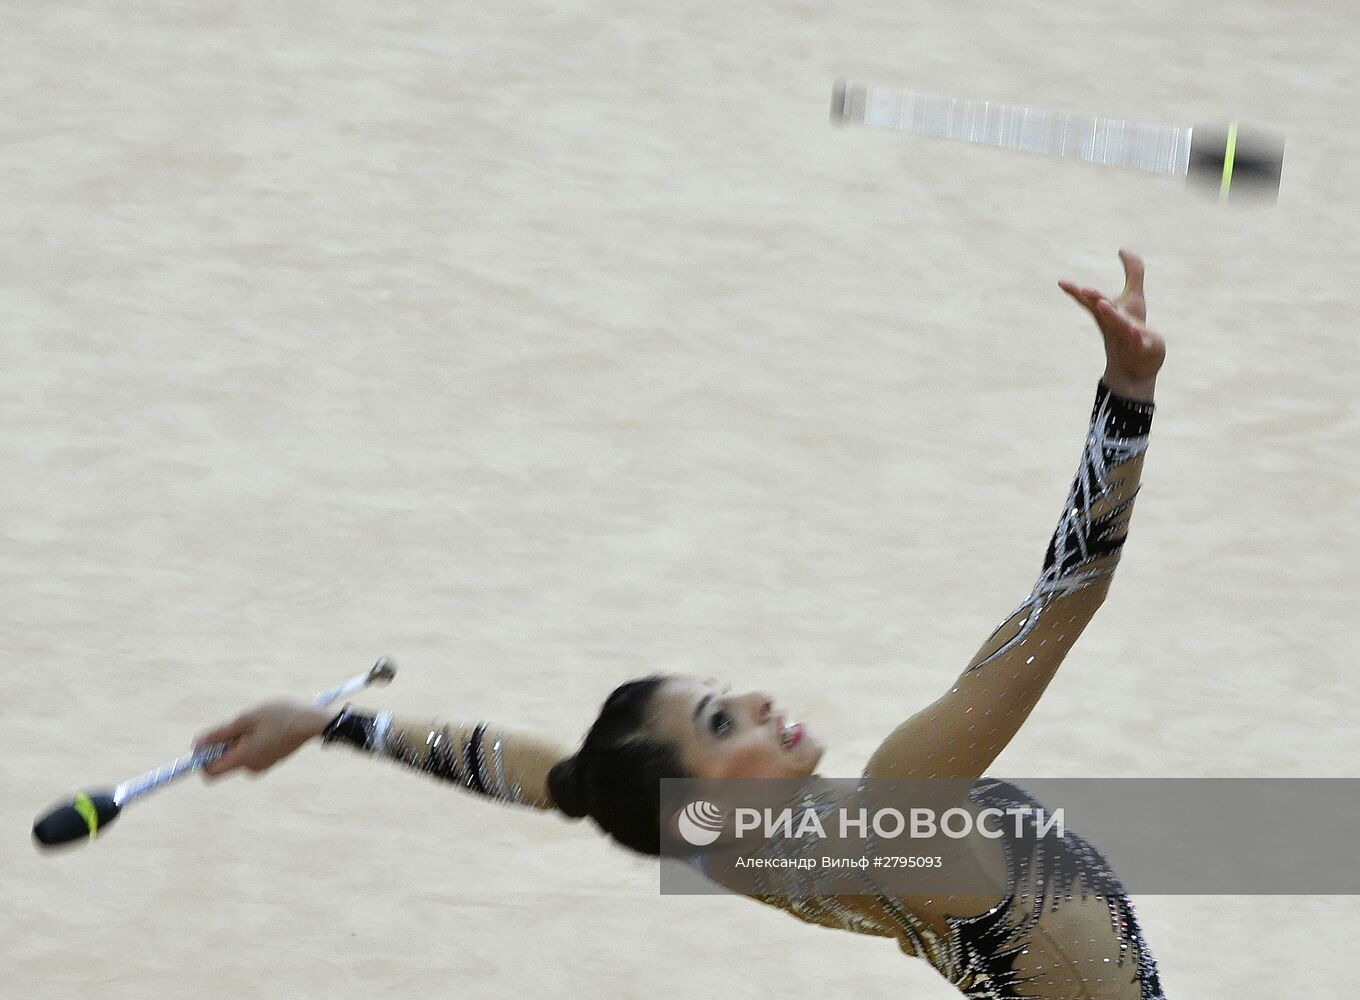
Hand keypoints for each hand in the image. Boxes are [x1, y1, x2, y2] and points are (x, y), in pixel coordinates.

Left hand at [193, 701, 333, 777]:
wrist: (313, 722)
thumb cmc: (280, 716)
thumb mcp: (246, 719)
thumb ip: (220, 733)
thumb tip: (197, 744)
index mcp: (243, 759)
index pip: (210, 772)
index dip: (201, 758)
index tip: (206, 740)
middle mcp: (251, 767)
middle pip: (223, 761)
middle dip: (223, 743)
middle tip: (238, 723)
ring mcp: (262, 765)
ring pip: (238, 755)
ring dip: (239, 740)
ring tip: (256, 722)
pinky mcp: (271, 759)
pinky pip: (251, 753)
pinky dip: (250, 741)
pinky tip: (265, 726)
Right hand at [1059, 248, 1164, 401]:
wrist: (1135, 368)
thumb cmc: (1131, 329)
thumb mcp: (1133, 298)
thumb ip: (1132, 271)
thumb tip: (1123, 249)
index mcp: (1106, 312)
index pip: (1089, 301)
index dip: (1076, 291)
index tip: (1061, 282)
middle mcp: (1113, 323)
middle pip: (1101, 310)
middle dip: (1093, 299)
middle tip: (1083, 289)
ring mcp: (1127, 335)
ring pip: (1118, 323)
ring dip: (1111, 314)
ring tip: (1102, 303)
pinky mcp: (1143, 346)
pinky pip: (1138, 341)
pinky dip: (1136, 337)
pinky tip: (1136, 332)